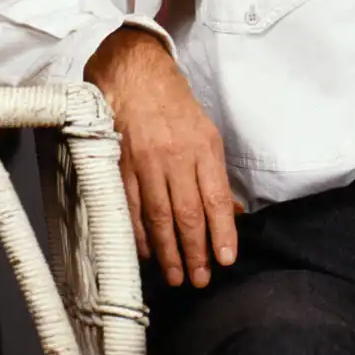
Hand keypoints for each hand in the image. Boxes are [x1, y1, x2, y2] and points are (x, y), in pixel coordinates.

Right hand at [84, 26, 239, 287]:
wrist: (135, 75)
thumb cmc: (175, 104)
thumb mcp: (207, 132)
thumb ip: (216, 174)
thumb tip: (232, 213)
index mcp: (203, 147)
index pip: (216, 199)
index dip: (222, 232)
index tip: (227, 260)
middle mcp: (176, 157)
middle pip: (188, 215)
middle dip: (196, 252)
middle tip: (201, 279)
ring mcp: (146, 163)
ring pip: (160, 217)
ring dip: (169, 252)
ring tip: (177, 277)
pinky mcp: (121, 167)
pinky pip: (131, 209)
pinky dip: (140, 235)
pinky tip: (148, 254)